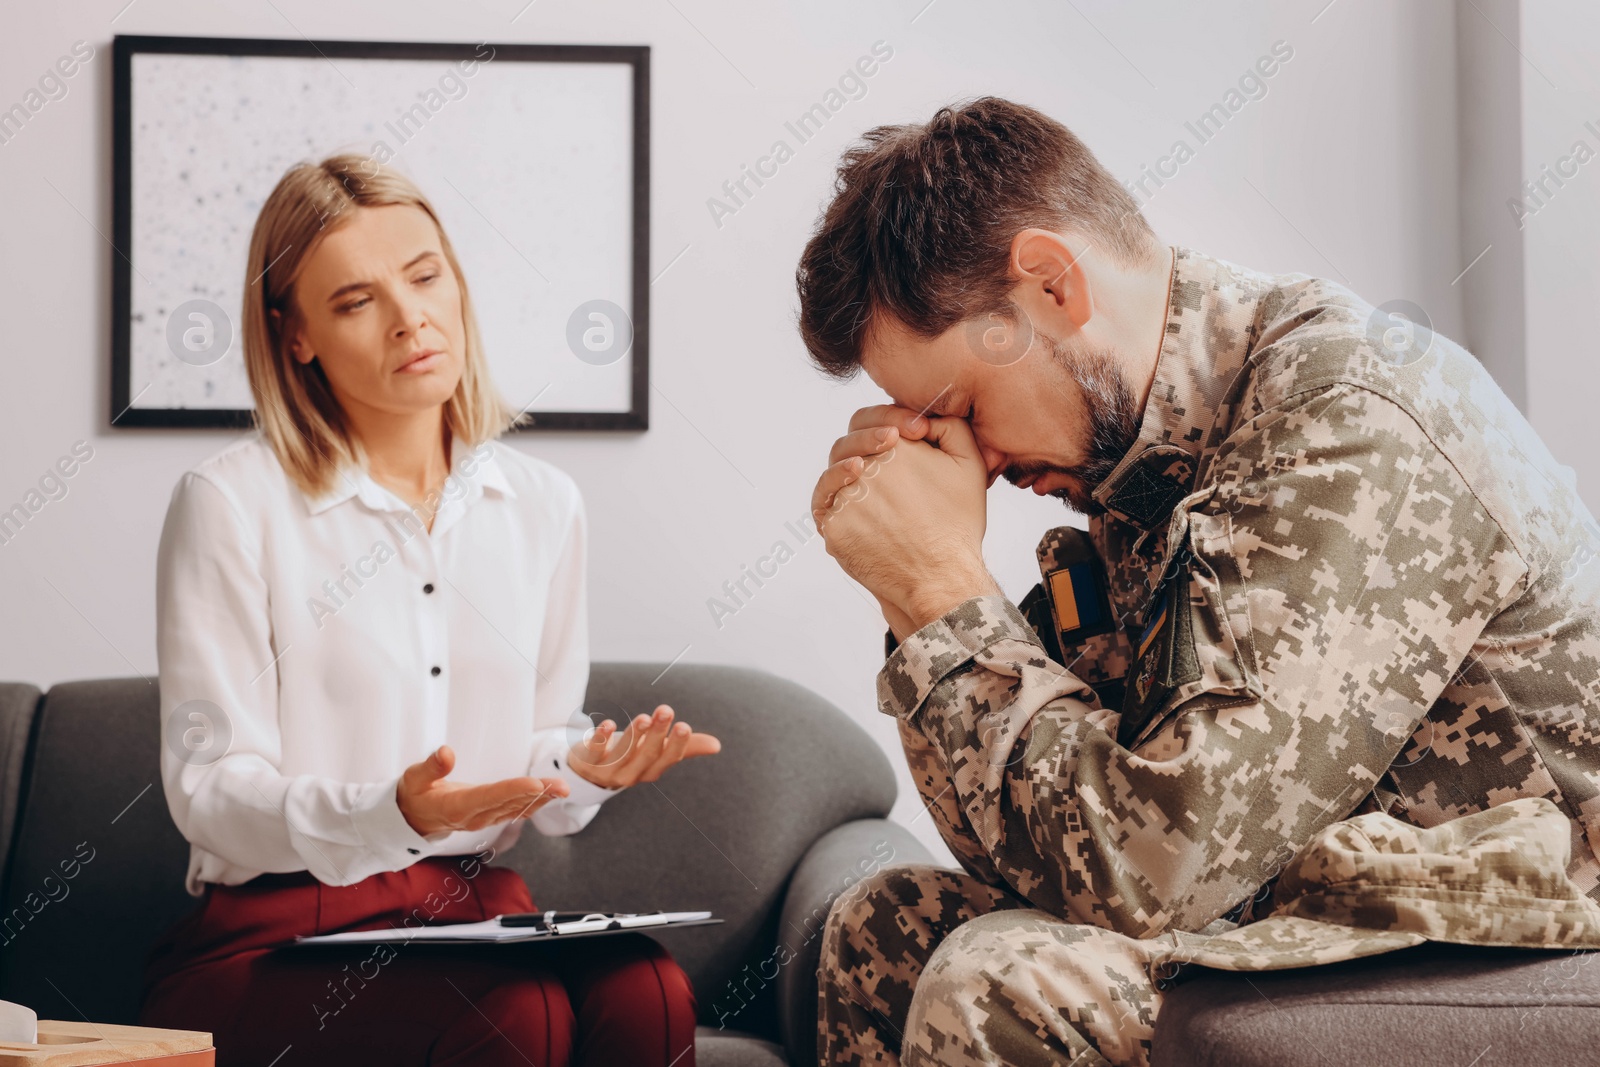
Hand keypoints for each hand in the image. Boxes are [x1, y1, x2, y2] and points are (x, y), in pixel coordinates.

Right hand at [397, 744, 567, 836]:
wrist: (413, 819)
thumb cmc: (414, 795)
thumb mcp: (413, 779)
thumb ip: (431, 768)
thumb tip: (446, 752)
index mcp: (456, 807)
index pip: (489, 797)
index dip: (513, 790)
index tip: (534, 784)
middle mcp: (475, 817)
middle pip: (510, 803)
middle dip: (537, 793)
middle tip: (562, 784)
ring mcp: (484, 820)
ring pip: (517, 809)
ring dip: (542, 798)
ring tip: (563, 787)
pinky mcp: (490, 817)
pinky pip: (517, 811)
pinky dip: (536, 803)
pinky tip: (551, 795)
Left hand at [567, 704, 720, 789]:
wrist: (590, 772)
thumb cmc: (630, 755)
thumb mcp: (655, 751)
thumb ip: (683, 746)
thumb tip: (717, 746)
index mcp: (651, 769)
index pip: (668, 758)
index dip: (676, 744)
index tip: (684, 726)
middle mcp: (632, 774)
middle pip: (646, 755)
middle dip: (657, 734)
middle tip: (665, 710)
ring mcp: (608, 771)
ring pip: (623, 754)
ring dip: (633, 736)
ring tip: (644, 718)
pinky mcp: (587, 763)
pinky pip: (594, 754)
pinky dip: (600, 739)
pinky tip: (607, 723)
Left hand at [811, 405, 1000, 631]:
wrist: (941, 577)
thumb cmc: (958, 523)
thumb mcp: (970, 464)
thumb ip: (950, 426)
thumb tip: (922, 416)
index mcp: (895, 447)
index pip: (868, 420)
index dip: (880, 425)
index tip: (899, 438)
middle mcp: (864, 469)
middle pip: (847, 448)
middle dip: (864, 452)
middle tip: (884, 471)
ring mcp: (844, 499)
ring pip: (834, 479)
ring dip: (847, 480)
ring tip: (870, 490)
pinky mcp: (833, 528)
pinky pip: (828, 510)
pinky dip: (841, 510)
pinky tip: (864, 517)